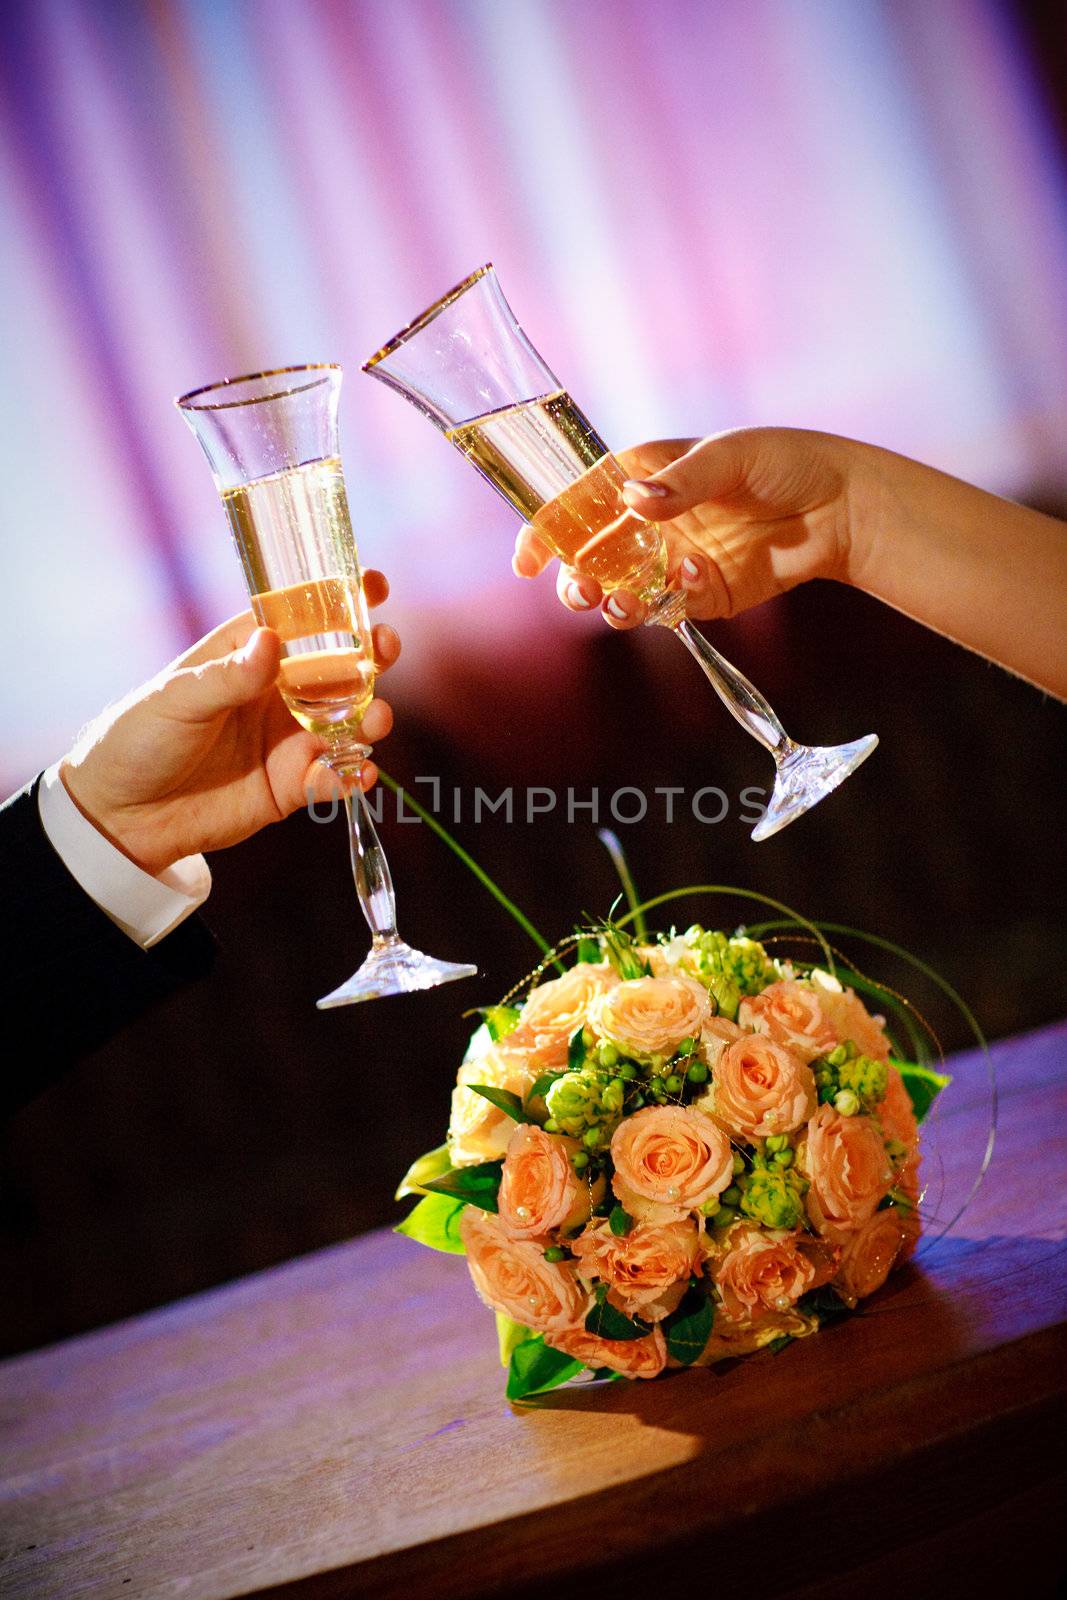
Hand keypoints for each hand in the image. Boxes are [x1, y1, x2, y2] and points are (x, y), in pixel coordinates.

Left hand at [61, 570, 400, 874]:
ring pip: (351, 721)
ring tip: (374, 721)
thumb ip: (228, 676)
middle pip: (342, 666)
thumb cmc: (138, 738)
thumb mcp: (176, 699)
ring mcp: (289, 739)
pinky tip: (356, 774)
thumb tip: (272, 641)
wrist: (121, 816)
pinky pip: (336, 777)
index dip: (341, 598)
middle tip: (385, 649)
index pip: (303, 618)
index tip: (373, 583)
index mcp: (248, 655)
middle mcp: (278, 692)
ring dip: (372, 717)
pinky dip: (353, 775)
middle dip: (373, 655)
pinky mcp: (292, 785)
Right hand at [513, 427, 859, 627]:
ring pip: (618, 593)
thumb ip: (682, 481)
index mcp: (642, 477)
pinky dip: (670, 602)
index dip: (545, 530)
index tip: (527, 559)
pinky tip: (697, 578)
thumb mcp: (732, 456)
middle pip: (587, 558)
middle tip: (580, 590)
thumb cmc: (786, 463)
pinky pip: (666, 609)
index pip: (577, 503)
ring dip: (610, 604)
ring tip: (623, 605)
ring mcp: (670, 562)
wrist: (841, 509)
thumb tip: (635, 502)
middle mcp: (648, 522)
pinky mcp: (698, 595)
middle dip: (573, 579)